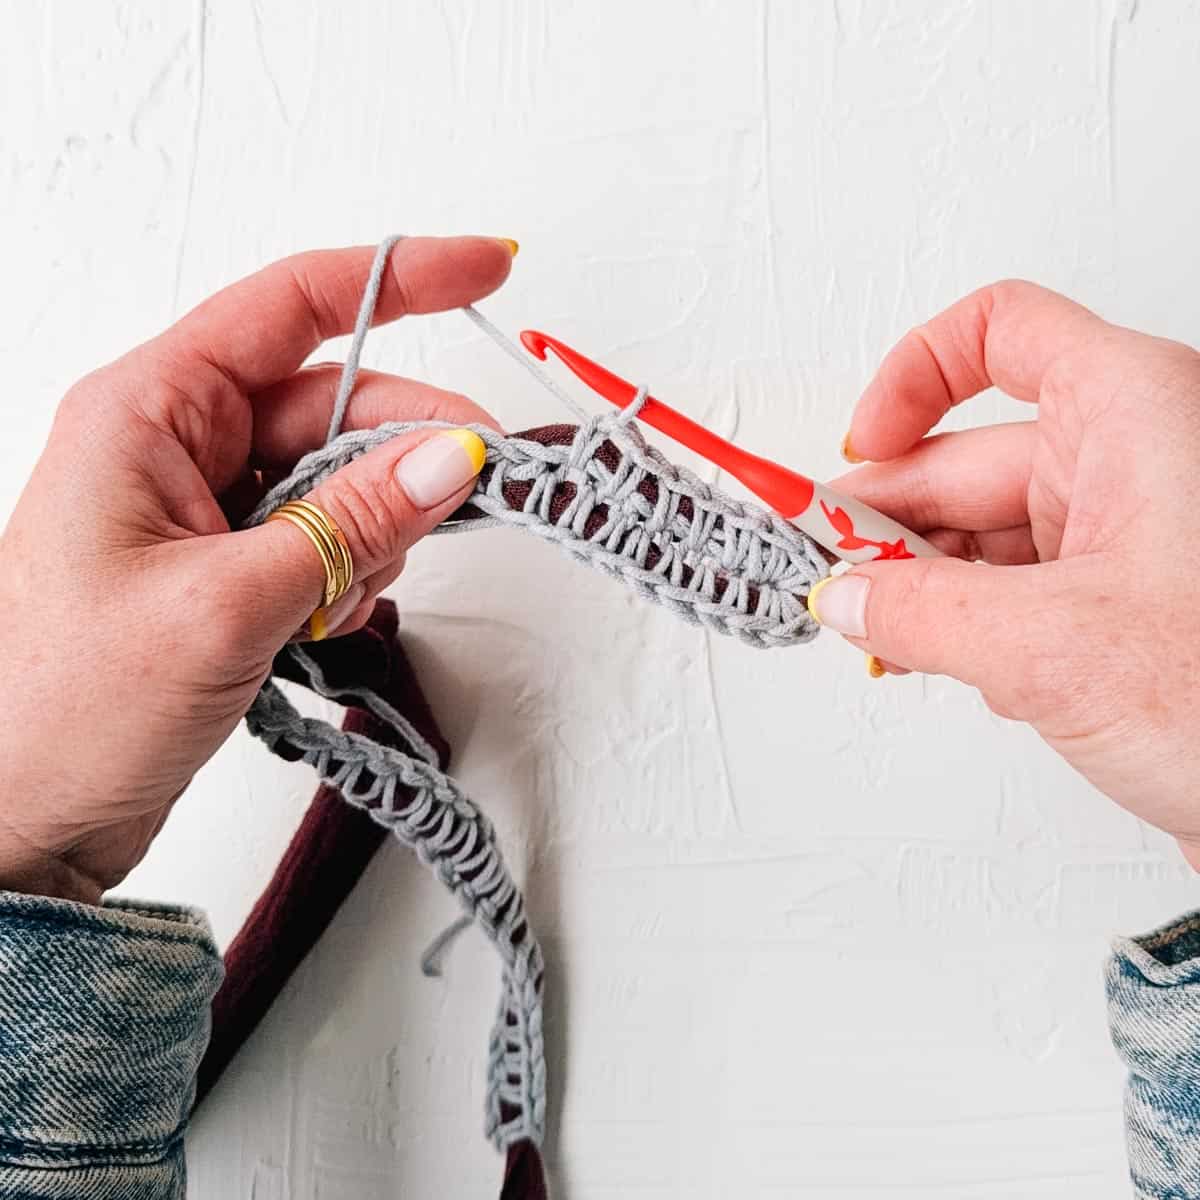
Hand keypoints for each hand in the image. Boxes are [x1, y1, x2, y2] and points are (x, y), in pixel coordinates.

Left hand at [0, 237, 513, 901]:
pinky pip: (325, 536)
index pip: (291, 306)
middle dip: (405, 447)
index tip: (485, 268)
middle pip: (331, 404)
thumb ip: (351, 522)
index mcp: (147, 413)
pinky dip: (351, 571)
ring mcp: (204, 508)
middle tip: (479, 481)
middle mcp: (176, 446)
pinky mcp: (228, 564)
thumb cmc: (65, 709)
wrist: (24, 820)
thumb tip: (452, 456)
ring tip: (342, 597)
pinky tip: (325, 619)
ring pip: (337, 477)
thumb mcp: (228, 604)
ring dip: (373, 528)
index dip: (397, 280)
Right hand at [813, 281, 1199, 866]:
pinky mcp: (1125, 603)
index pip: (1002, 333)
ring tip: (880, 637)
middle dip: (890, 524)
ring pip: (987, 533)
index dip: (913, 377)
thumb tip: (845, 597)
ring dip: (922, 587)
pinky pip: (1016, 587)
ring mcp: (1131, 535)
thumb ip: (922, 615)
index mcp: (1133, 413)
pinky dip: (965, 622)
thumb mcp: (1053, 650)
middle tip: (825, 576)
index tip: (859, 449)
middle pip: (968, 460)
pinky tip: (939, 661)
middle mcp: (1133, 460)